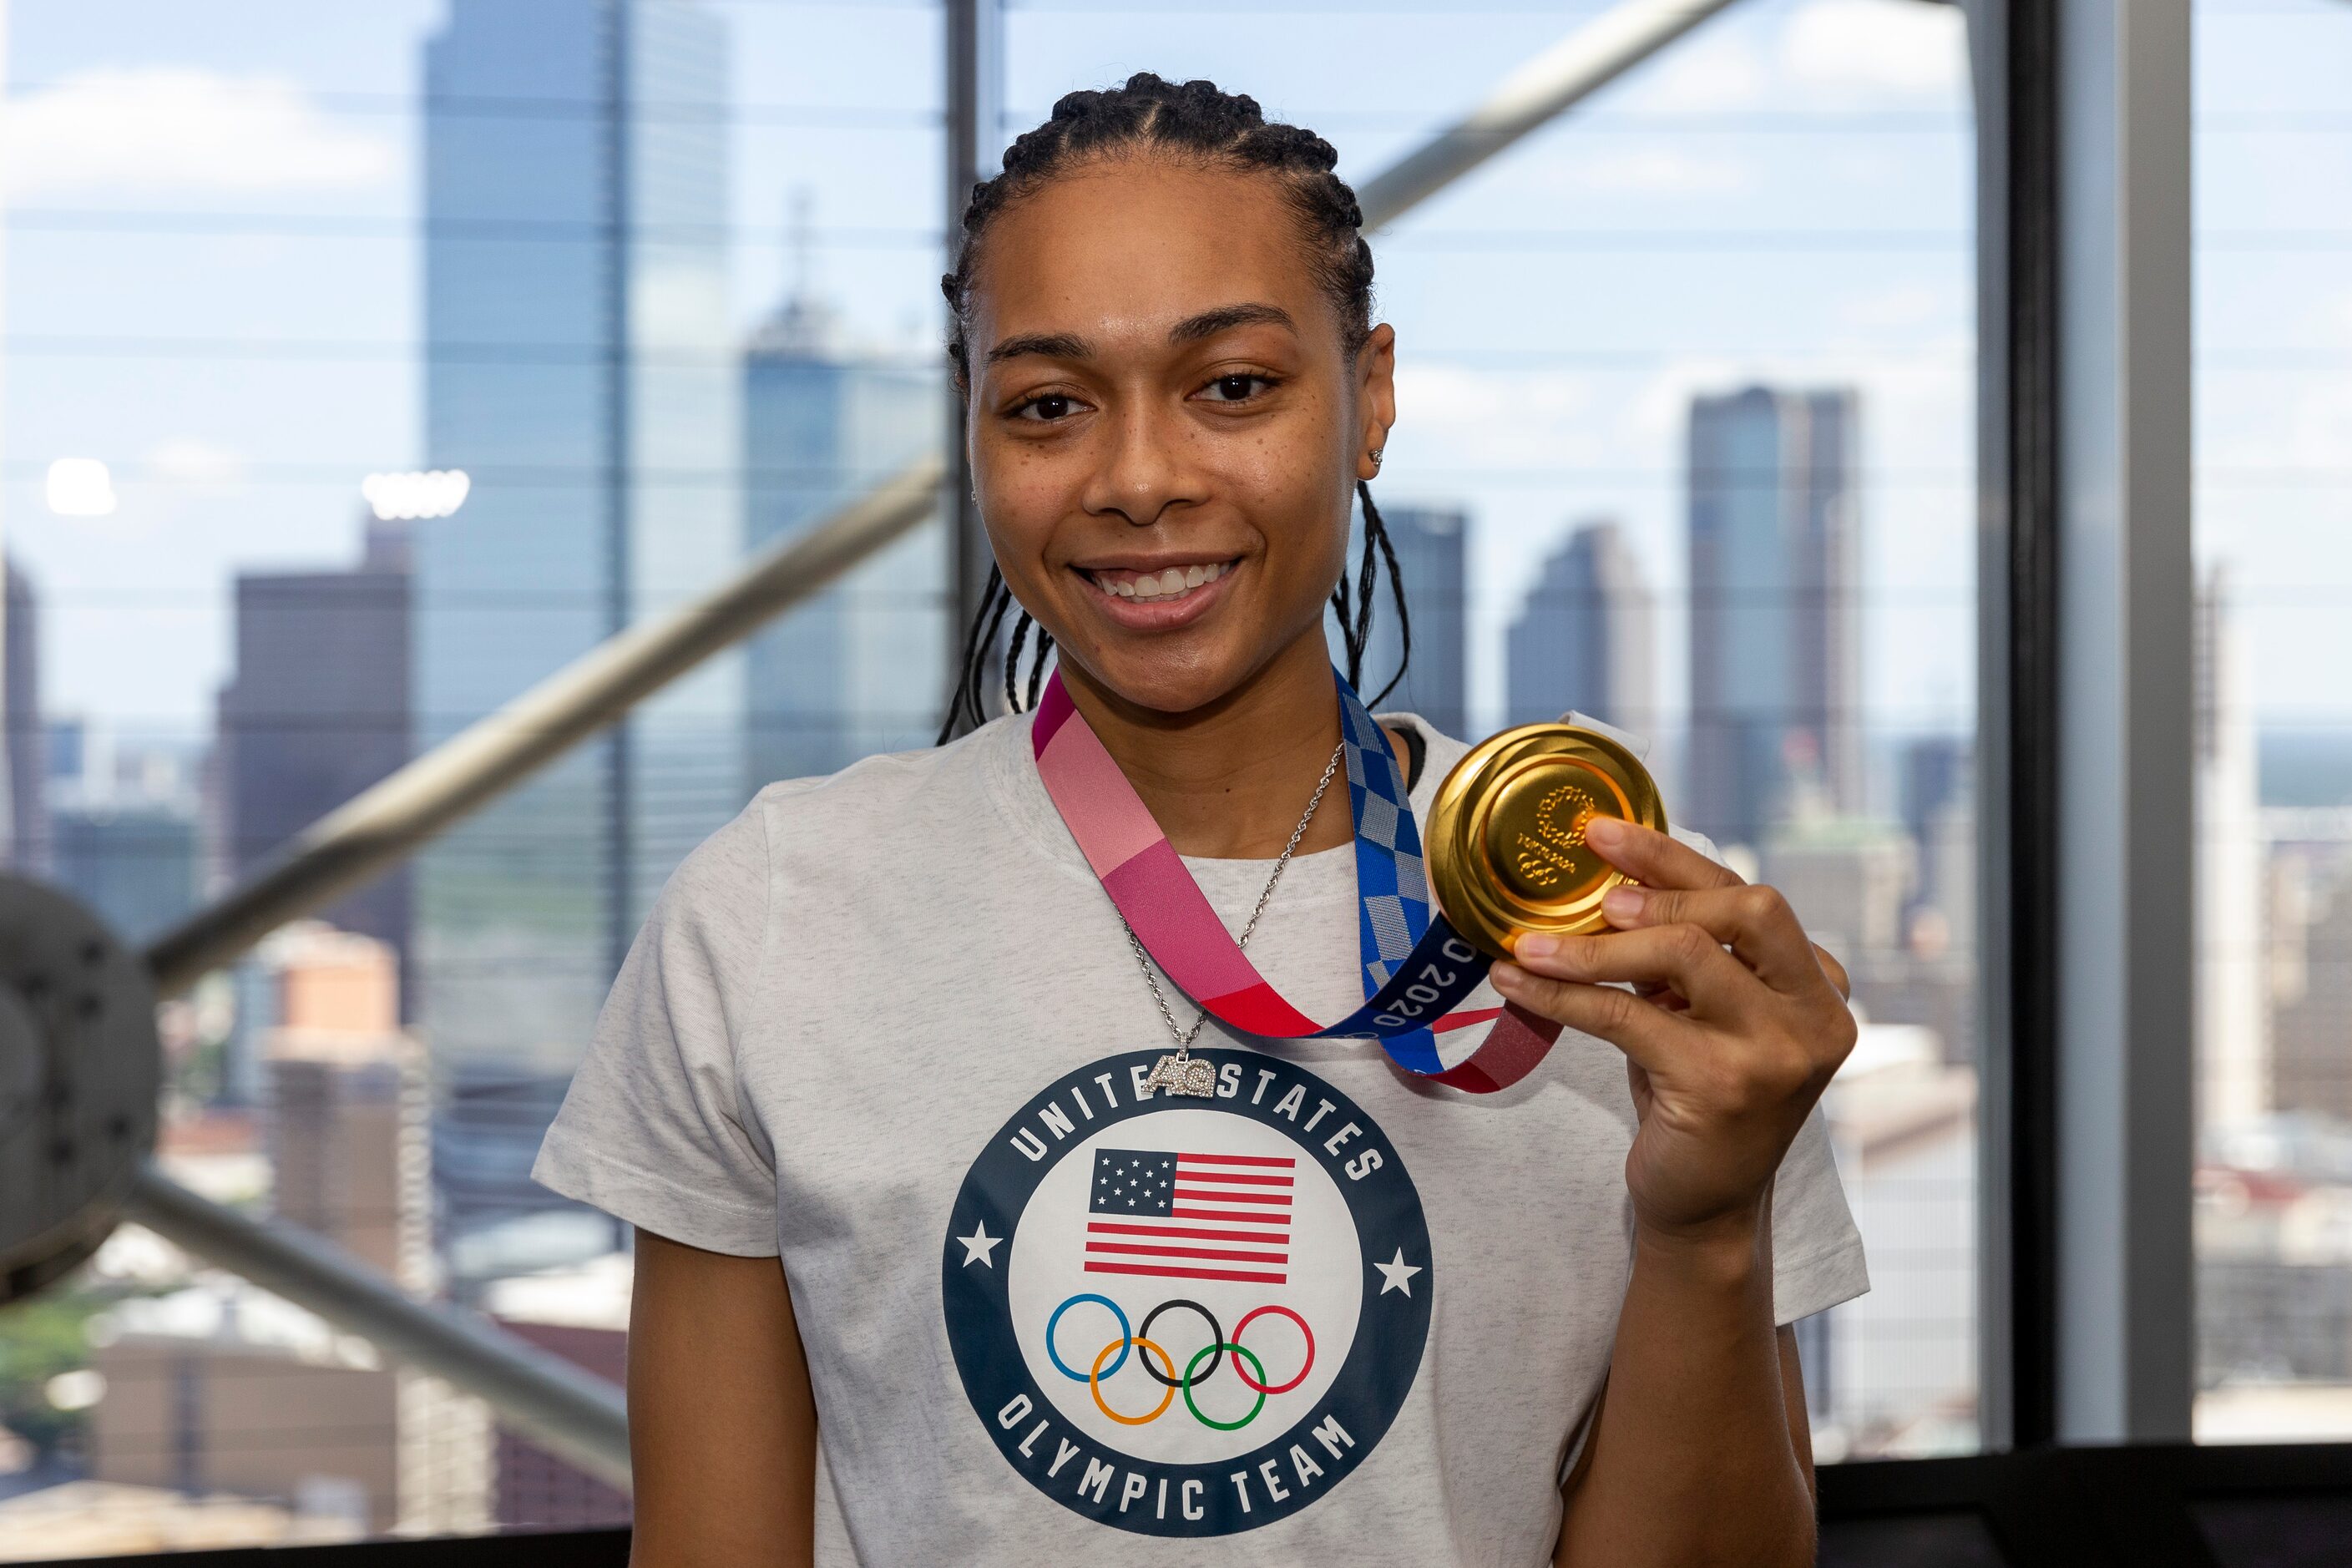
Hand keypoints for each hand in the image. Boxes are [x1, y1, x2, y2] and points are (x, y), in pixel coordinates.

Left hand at [1489, 816, 1856, 1244]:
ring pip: (1681, 954)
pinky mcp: (1723, 1086)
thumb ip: (1685, 953)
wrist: (1703, 1206)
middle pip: (1742, 909)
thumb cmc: (1696, 1099)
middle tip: (1588, 890)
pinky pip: (1627, 1016)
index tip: (1605, 833)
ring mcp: (1777, 1052)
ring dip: (1593, 946)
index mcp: (1818, 987)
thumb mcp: (1701, 1015)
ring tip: (1532, 942)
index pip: (1749, 899)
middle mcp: (1814, 1015)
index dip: (1675, 859)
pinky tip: (1519, 983)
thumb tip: (1606, 877)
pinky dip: (1564, 994)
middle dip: (1660, 882)